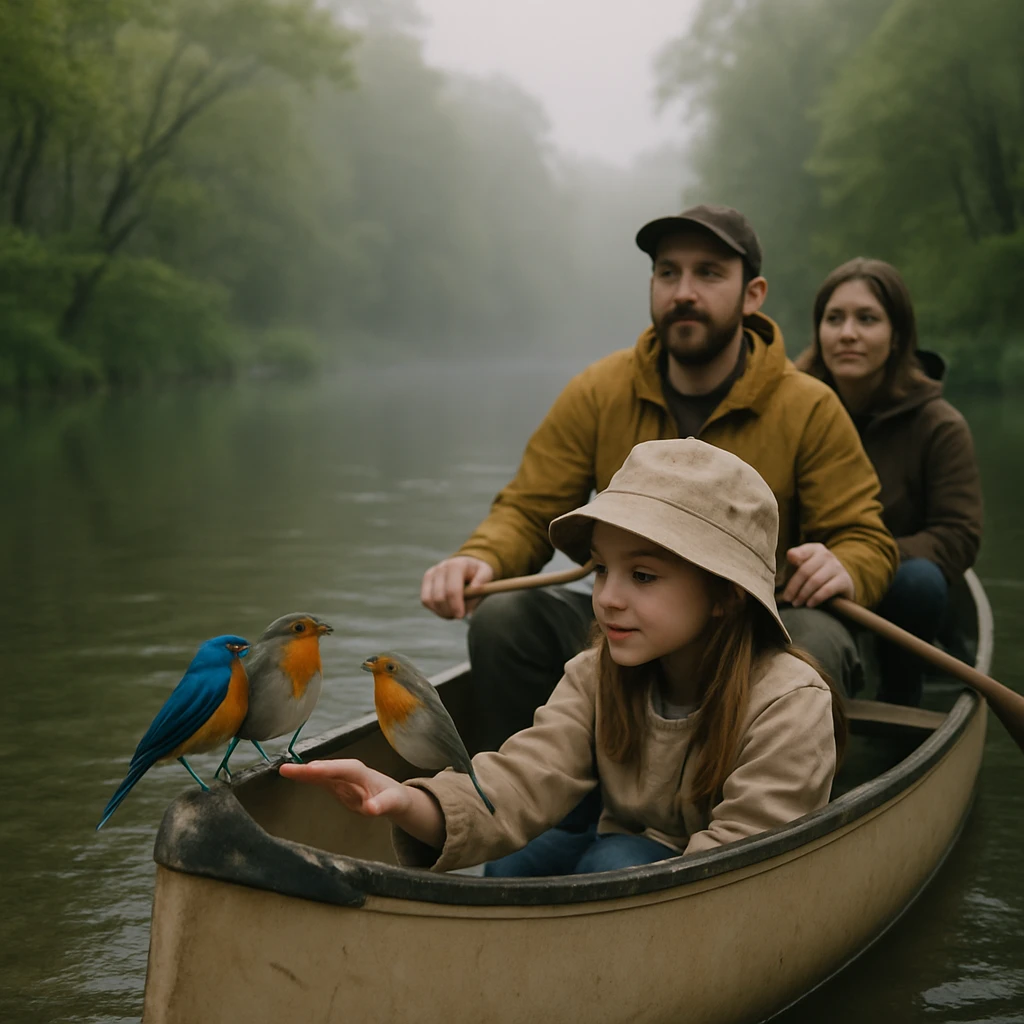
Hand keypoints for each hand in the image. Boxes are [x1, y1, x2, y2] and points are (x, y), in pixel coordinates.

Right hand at [279, 758, 409, 815]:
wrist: (392, 795)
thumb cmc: (393, 797)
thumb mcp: (393, 803)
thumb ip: (382, 805)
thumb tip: (371, 809)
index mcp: (362, 773)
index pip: (344, 769)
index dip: (327, 769)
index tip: (312, 769)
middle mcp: (348, 771)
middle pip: (328, 768)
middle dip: (309, 769)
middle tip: (289, 769)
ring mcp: (340, 776)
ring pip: (320, 772)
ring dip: (303, 772)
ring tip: (284, 770)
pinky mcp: (334, 783)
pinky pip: (317, 779)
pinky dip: (305, 776)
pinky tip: (291, 774)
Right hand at [420, 556, 494, 618]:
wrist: (467, 565)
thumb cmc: (478, 572)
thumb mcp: (486, 574)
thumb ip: (482, 583)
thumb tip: (475, 591)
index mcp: (457, 565)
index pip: (452, 590)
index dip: (455, 605)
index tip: (461, 616)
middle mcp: (441, 567)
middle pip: (439, 597)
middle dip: (449, 611)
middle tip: (460, 616)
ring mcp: (432, 573)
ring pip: (430, 600)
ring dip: (442, 611)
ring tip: (454, 613)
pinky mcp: (426, 580)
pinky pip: (425, 600)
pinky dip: (435, 609)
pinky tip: (447, 609)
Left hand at [781, 543, 854, 607]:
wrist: (841, 585)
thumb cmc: (814, 576)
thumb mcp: (802, 567)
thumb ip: (793, 563)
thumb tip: (789, 558)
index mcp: (814, 549)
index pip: (799, 552)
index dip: (791, 559)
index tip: (782, 571)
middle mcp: (826, 555)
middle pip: (805, 571)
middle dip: (793, 587)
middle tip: (787, 598)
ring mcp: (837, 567)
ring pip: (815, 581)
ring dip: (803, 594)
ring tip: (796, 603)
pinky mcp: (844, 581)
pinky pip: (827, 590)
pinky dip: (816, 598)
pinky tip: (809, 604)